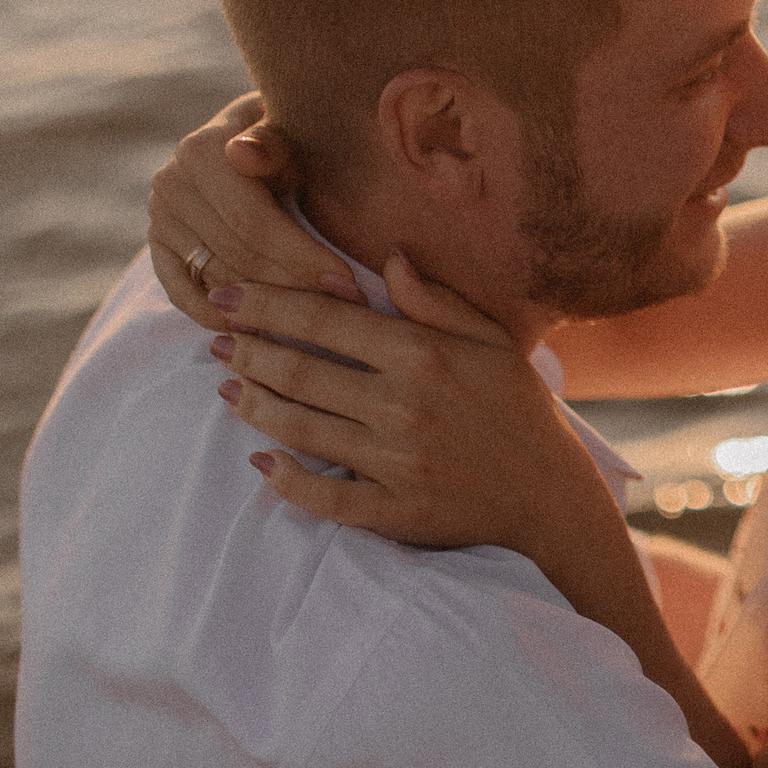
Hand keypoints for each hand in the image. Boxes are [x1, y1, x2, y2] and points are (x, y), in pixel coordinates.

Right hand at [149, 93, 361, 330]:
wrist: (258, 134)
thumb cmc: (292, 132)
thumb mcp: (294, 128)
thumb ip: (274, 142)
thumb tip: (245, 153)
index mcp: (201, 151)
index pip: (256, 224)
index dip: (305, 259)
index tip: (351, 287)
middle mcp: (170, 184)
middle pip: (239, 258)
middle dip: (297, 289)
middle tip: (348, 313)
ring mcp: (159, 219)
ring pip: (218, 282)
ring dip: (268, 310)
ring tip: (318, 327)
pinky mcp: (158, 247)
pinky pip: (186, 296)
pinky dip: (223, 318)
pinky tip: (265, 332)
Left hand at [213, 259, 754, 767]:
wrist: (552, 499)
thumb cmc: (522, 413)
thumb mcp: (493, 343)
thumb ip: (436, 301)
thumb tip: (389, 258)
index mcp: (424, 354)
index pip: (324, 318)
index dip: (265, 304)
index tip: (226, 295)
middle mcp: (403, 405)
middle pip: (298, 371)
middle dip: (246, 351)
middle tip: (216, 342)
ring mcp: (395, 461)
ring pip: (298, 428)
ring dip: (253, 406)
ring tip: (228, 389)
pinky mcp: (393, 510)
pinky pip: (322, 495)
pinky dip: (285, 479)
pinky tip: (263, 461)